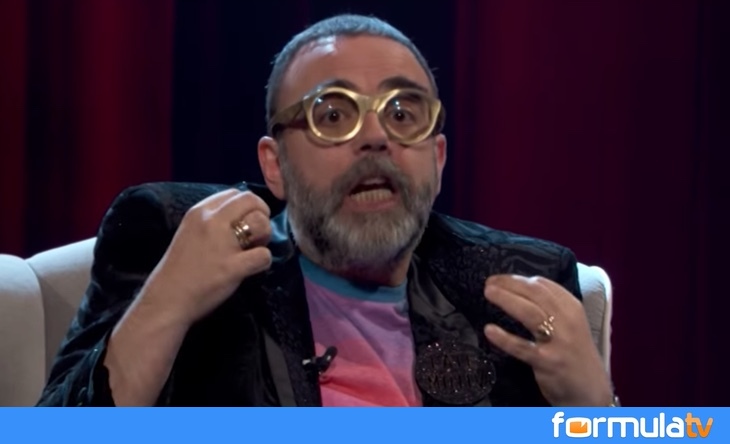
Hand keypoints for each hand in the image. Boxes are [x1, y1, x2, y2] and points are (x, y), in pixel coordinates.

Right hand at [141, 189, 272, 326]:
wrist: (166, 300)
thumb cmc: (180, 268)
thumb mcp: (191, 232)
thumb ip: (213, 221)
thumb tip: (244, 215)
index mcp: (199, 211)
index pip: (235, 193)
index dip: (248, 206)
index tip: (247, 221)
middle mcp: (211, 222)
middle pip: (252, 200)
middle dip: (262, 215)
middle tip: (256, 235)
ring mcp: (222, 244)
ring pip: (262, 223)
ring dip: (265, 237)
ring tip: (253, 250)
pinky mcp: (231, 267)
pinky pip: (264, 255)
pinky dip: (264, 262)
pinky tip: (252, 269)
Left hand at [483, 275, 612, 405]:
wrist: (591, 391)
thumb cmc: (574, 354)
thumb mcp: (570, 324)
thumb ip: (551, 307)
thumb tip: (518, 289)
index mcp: (572, 308)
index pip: (544, 285)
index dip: (518, 278)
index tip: (499, 278)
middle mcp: (567, 320)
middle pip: (535, 294)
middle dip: (510, 284)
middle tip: (489, 282)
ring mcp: (558, 341)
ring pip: (529, 313)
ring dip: (506, 300)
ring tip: (488, 293)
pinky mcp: (547, 362)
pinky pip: (522, 347)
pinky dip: (504, 338)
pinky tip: (489, 330)